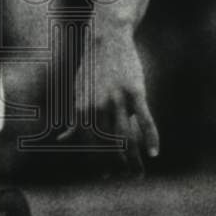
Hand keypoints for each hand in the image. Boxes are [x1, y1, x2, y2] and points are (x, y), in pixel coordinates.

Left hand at [58, 24, 158, 175]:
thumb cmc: (91, 69)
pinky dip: (151, 138)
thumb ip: (74, 120)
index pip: (90, 145)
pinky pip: (145, 120)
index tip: (106, 176)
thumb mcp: (78, 94)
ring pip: (127, 138)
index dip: (98, 163)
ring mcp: (118, 100)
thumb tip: (61, 139)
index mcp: (82, 110)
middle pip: (109, 146)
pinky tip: (154, 153)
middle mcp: (98, 107)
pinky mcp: (136, 92)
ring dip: (133, 160)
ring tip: (138, 173)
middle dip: (118, 166)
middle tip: (128, 177)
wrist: (106, 38)